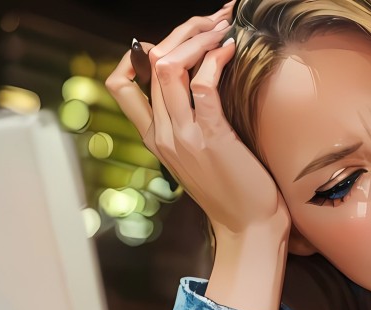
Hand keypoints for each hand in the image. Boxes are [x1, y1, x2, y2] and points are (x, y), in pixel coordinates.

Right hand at [105, 2, 289, 236]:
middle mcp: (162, 134)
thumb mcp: (197, 154)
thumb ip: (187, 123)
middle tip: (210, 18)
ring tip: (222, 27)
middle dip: (181, 31)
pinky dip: (215, 58)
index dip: (137, 54)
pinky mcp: (210, 136)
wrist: (248, 228)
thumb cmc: (233, 190)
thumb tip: (196, 84)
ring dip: (198, 37)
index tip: (171, 41)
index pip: (121, 83)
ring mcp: (183, 135)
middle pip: (149, 63)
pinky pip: (202, 84)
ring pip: (169, 66)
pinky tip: (230, 49)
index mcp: (154, 137)